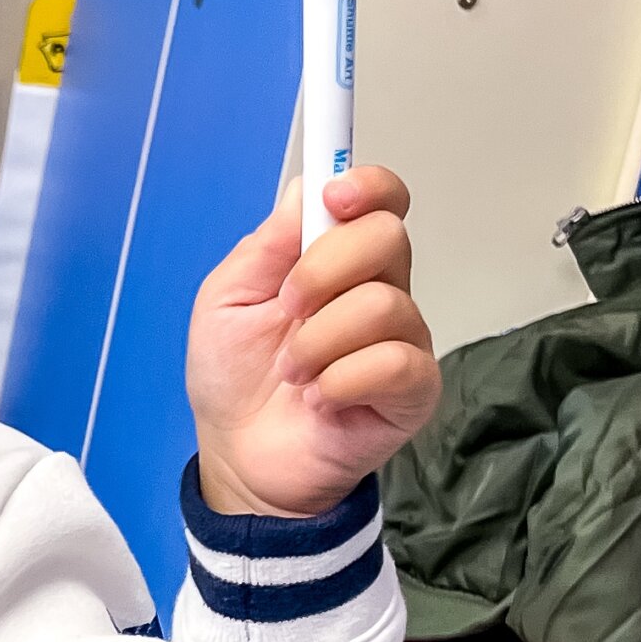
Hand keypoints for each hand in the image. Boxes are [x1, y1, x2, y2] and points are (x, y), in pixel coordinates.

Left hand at [186, 168, 440, 517]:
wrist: (239, 455)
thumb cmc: (235, 376)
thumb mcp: (227, 298)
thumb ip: (268, 245)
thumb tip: (309, 187)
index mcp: (337, 261)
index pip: (382, 202)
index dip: (368, 186)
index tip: (335, 198)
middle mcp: (379, 291)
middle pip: (387, 238)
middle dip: (321, 271)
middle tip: (286, 311)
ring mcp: (402, 340)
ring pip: (381, 305)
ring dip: (317, 341)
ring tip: (293, 372)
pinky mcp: (413, 390)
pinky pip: (392, 362)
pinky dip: (340, 380)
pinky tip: (319, 399)